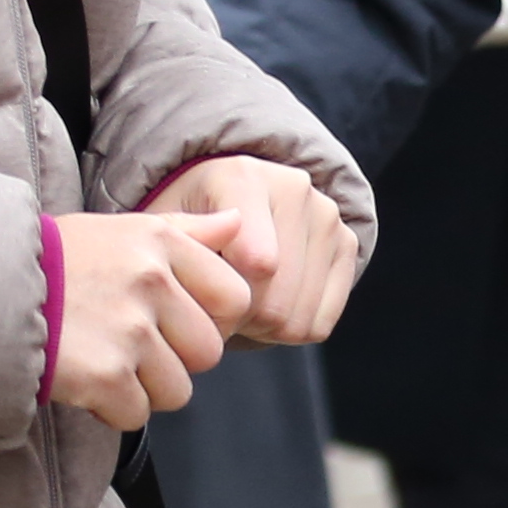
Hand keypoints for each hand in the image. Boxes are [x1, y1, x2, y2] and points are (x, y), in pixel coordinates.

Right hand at [44, 211, 247, 428]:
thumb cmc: (54, 263)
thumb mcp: (119, 231)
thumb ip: (187, 231)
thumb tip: (241, 222)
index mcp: (161, 243)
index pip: (235, 299)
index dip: (210, 320)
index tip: (176, 322)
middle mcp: (151, 283)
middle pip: (208, 352)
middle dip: (174, 360)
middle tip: (130, 348)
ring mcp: (128, 330)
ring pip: (177, 390)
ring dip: (143, 389)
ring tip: (105, 364)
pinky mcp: (103, 374)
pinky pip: (138, 414)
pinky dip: (113, 411)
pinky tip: (86, 385)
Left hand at [147, 153, 357, 346]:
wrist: (220, 207)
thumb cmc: (183, 227)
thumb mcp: (161, 233)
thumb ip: (183, 249)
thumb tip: (257, 266)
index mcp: (243, 178)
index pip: (257, 265)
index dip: (221, 301)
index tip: (194, 298)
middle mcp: (296, 189)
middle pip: (276, 299)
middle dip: (238, 320)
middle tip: (211, 310)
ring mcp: (327, 217)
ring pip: (299, 318)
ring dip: (263, 329)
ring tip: (238, 307)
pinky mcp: (347, 244)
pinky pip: (321, 322)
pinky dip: (291, 329)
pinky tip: (267, 307)